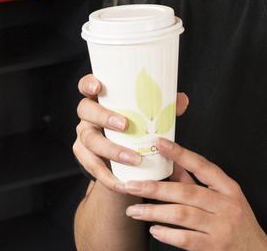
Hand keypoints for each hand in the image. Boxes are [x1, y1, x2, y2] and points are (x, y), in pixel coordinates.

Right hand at [73, 74, 188, 191]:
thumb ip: (162, 108)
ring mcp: (84, 136)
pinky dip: (109, 177)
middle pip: (85, 110)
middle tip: (125, 125)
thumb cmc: (135, 129)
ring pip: (90, 141)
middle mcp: (88, 116)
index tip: (98, 86)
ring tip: (134, 159)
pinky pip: (93, 167)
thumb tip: (182, 100)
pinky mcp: (85, 158)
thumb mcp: (146, 117)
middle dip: (104, 116)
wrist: (123, 162)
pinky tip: (123, 183)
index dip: (89, 83)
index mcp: (100, 100)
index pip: (86, 85)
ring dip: (112, 150)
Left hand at [122, 138, 266, 250]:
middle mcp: (226, 205)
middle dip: (155, 188)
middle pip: (186, 192)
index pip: (202, 166)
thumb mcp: (225, 201)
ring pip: (182, 215)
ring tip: (134, 211)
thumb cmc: (238, 225)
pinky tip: (154, 230)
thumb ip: (199, 184)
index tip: (158, 143)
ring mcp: (222, 228)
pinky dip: (168, 234)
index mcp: (229, 189)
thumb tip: (173, 163)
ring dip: (154, 212)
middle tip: (130, 185)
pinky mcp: (215, 247)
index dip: (180, 154)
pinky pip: (187, 239)